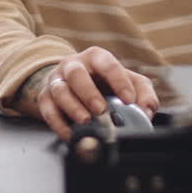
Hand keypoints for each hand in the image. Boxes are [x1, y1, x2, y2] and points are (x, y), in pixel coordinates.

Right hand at [30, 47, 159, 140]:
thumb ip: (143, 93)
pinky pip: (48, 111)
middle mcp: (74, 66)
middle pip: (76, 74)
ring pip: (60, 90)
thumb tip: (146, 110)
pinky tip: (72, 134)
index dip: (119, 81)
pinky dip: (60, 125)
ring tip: (86, 121)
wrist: (73, 84)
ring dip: (73, 107)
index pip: (107, 64)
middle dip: (89, 92)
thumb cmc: (103, 83)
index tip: (129, 99)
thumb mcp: (127, 81)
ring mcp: (57, 81)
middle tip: (101, 110)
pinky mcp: (45, 98)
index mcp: (96, 58)